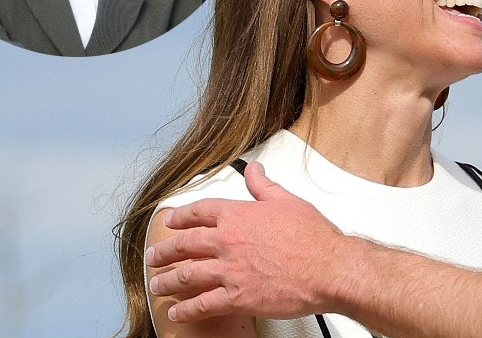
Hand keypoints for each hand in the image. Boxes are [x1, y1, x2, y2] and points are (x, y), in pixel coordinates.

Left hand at [145, 161, 348, 321]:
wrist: (327, 268)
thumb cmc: (313, 238)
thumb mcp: (288, 202)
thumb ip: (264, 186)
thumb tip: (254, 170)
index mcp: (238, 215)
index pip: (200, 211)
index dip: (181, 215)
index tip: (171, 220)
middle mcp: (228, 242)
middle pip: (185, 244)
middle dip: (164, 250)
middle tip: (153, 254)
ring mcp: (229, 271)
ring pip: (186, 275)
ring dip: (167, 280)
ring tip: (157, 283)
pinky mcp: (236, 297)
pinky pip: (202, 304)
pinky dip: (186, 310)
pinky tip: (178, 311)